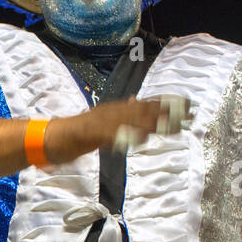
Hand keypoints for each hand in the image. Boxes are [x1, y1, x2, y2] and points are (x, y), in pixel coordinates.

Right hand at [43, 95, 191, 164]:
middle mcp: (110, 112)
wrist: (50, 138)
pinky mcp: (89, 133)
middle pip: (143, 109)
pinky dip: (126, 135)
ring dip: (154, 121)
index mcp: (114, 110)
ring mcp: (100, 122)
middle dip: (167, 111)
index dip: (167, 103)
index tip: (187, 104)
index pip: (145, 104)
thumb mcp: (102, 124)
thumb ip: (119, 116)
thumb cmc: (76, 135)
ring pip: (131, 119)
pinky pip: (111, 134)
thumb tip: (134, 102)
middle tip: (191, 112)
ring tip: (174, 124)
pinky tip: (142, 139)